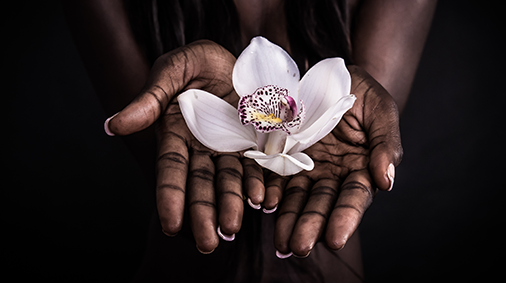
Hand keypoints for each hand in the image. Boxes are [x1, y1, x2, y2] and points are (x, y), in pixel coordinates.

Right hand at [105, 40, 262, 252]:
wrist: (232, 58)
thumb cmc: (194, 62)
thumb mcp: (171, 71)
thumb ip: (149, 99)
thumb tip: (113, 125)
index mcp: (176, 134)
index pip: (171, 170)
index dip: (171, 197)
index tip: (171, 225)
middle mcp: (201, 147)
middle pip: (201, 184)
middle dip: (203, 212)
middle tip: (208, 242)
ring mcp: (229, 147)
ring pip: (228, 180)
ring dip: (231, 204)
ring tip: (233, 227)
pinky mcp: (254, 142)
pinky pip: (256, 166)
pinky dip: (258, 182)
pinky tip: (262, 199)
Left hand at [271, 65, 402, 256]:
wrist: (329, 74)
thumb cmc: (361, 91)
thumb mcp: (381, 110)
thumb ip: (387, 144)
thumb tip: (386, 182)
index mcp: (360, 167)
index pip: (354, 197)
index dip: (345, 217)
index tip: (334, 238)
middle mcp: (332, 173)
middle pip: (322, 204)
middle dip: (311, 226)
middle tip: (299, 246)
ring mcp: (306, 166)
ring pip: (297, 197)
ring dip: (289, 219)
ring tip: (281, 242)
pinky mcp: (282, 155)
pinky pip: (274, 176)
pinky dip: (269, 190)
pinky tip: (264, 203)